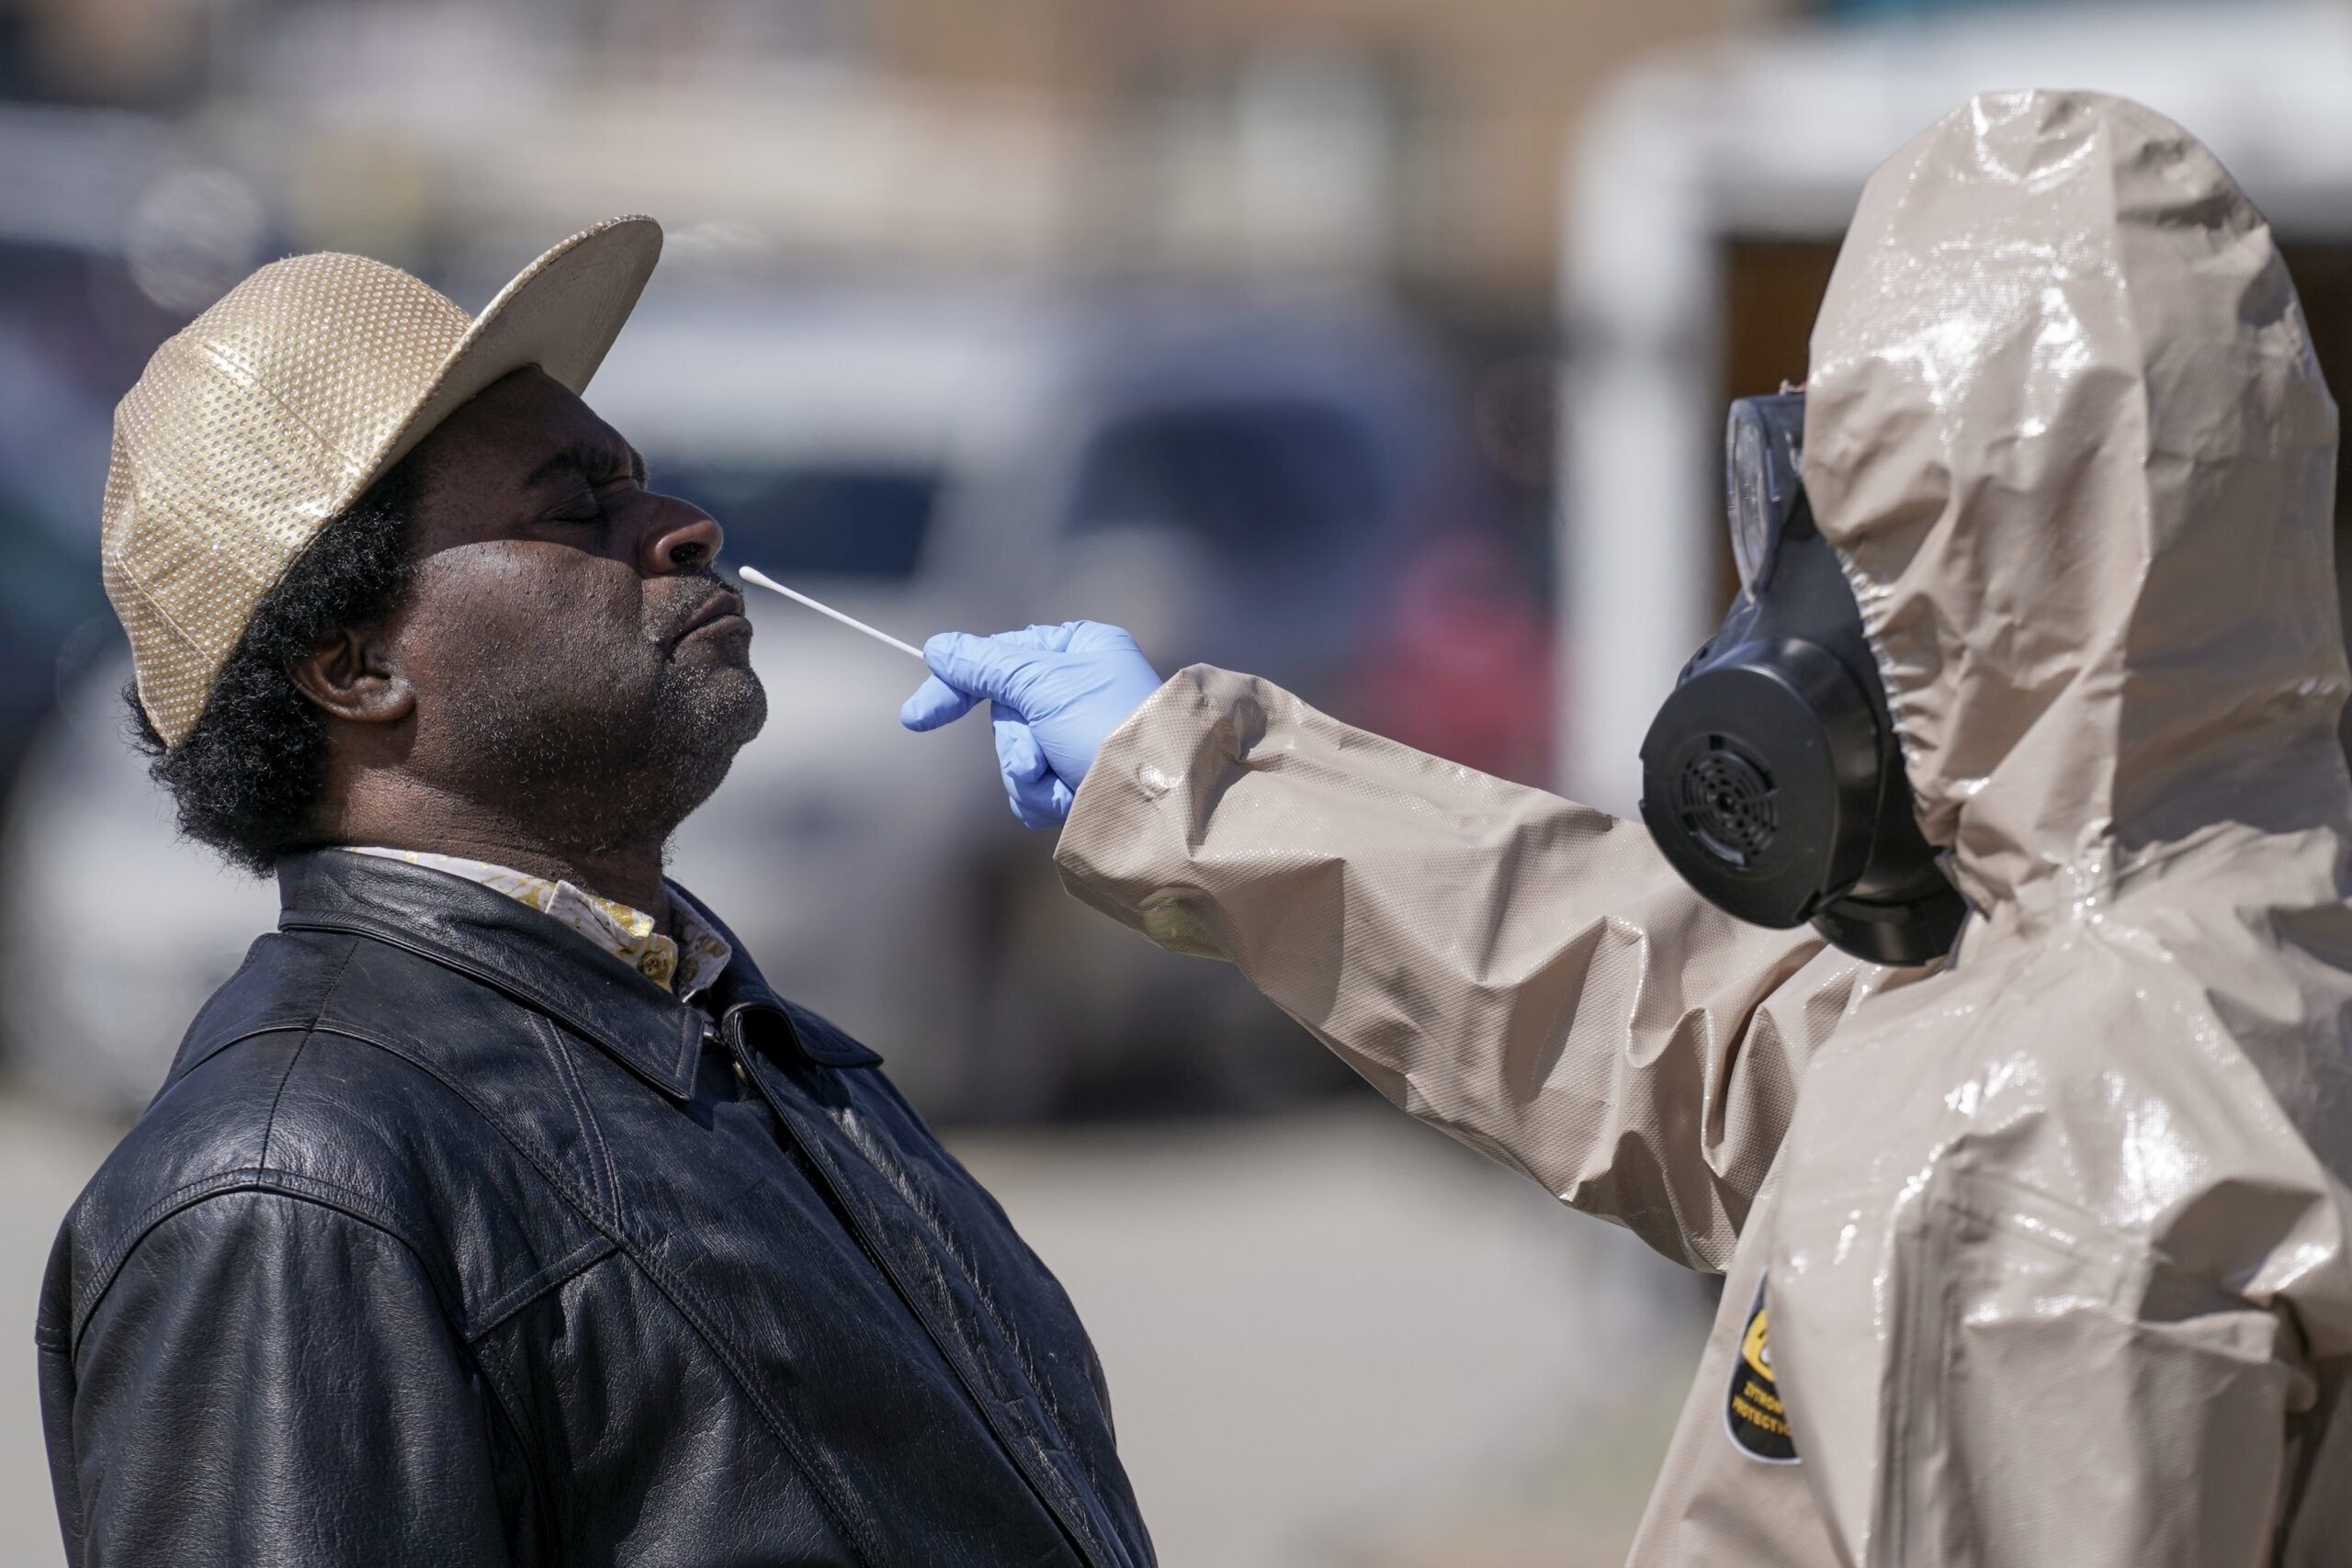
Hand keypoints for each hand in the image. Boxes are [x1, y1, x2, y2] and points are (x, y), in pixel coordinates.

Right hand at [900, 622, 1164, 828]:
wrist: (1158, 800)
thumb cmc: (1107, 726)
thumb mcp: (1042, 685)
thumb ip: (984, 666)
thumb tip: (938, 648)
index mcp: (1080, 649)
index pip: (999, 657)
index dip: (956, 685)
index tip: (916, 717)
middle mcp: (1082, 688)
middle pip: (1007, 713)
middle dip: (1016, 744)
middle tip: (1035, 757)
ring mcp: (1081, 736)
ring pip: (1018, 755)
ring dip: (1030, 774)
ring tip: (1061, 780)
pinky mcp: (1081, 777)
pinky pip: (1035, 787)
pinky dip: (1044, 796)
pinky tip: (1069, 799)